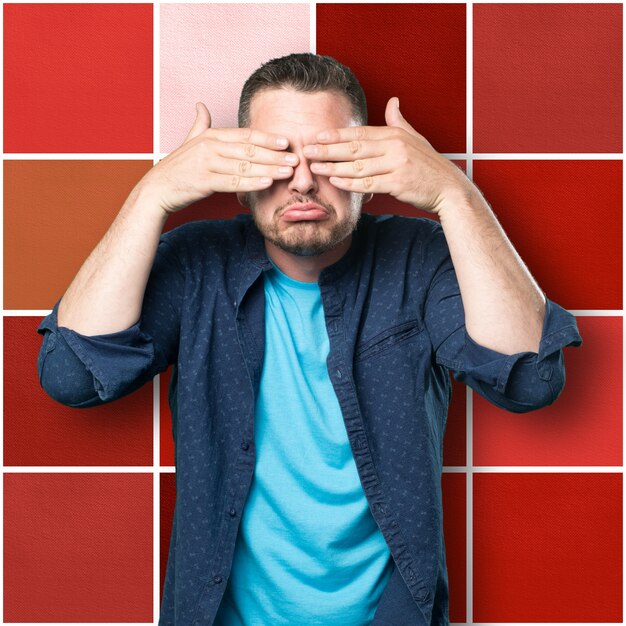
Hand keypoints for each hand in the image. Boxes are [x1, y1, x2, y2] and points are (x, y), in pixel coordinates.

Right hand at [138, 103, 298, 214]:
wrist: (157, 189)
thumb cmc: (177, 168)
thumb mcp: (189, 141)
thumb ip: (199, 124)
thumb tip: (201, 105)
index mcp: (211, 136)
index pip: (245, 135)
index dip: (266, 138)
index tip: (286, 142)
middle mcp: (210, 146)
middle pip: (249, 150)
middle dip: (274, 154)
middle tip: (295, 158)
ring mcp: (207, 163)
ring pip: (244, 166)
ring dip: (269, 169)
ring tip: (288, 172)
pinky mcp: (204, 181)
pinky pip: (233, 182)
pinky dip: (252, 183)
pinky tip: (267, 183)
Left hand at [302, 97, 471, 214]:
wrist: (449, 188)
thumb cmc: (430, 165)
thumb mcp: (416, 138)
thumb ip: (398, 121)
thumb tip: (392, 101)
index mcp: (395, 134)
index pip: (360, 133)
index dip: (337, 135)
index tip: (317, 136)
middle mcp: (395, 146)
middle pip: (355, 148)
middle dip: (329, 150)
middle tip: (307, 151)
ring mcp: (397, 164)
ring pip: (359, 166)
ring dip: (334, 168)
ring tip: (315, 168)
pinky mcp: (399, 183)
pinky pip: (369, 183)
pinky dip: (351, 183)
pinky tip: (336, 182)